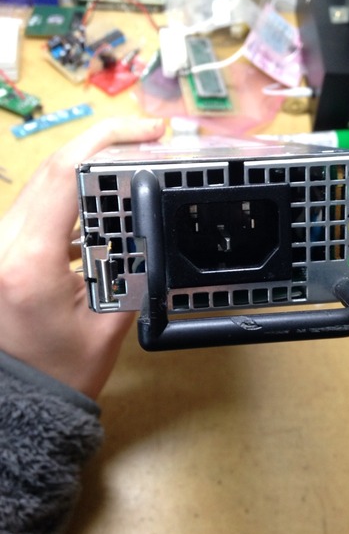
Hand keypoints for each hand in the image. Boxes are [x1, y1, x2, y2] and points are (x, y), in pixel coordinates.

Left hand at [0, 117, 164, 398]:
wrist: (22, 399)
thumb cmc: (64, 370)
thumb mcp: (111, 321)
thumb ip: (133, 267)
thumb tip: (149, 222)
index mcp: (29, 261)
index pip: (65, 176)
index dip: (109, 141)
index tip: (149, 134)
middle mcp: (2, 244)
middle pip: (51, 168)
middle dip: (100, 144)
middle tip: (147, 138)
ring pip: (42, 183)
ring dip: (86, 166)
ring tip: (129, 161)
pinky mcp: (0, 249)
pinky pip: (36, 206)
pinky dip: (70, 194)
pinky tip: (100, 200)